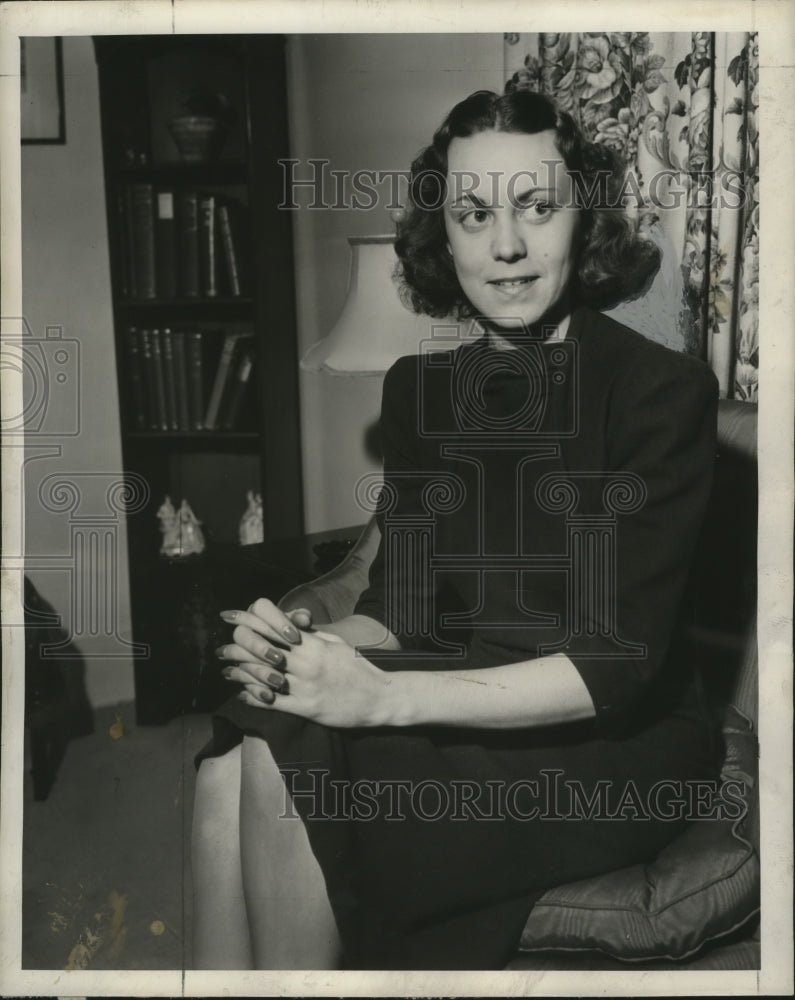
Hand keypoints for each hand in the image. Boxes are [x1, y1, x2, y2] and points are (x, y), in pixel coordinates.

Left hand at [218, 603, 394, 726]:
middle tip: (220, 650)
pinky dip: (254, 697)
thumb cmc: (358, 667)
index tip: (229, 615)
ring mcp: (305, 686)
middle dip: (236, 647)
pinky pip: (273, 702)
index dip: (247, 618)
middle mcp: (306, 662)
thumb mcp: (335, 643)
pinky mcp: (306, 708)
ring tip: (226, 671)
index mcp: (313, 643)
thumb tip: (289, 624)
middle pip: (260, 649)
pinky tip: (242, 694)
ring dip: (239, 673)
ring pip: (262, 676)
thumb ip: (311, 635)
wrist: (380, 696)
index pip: (273, 624)